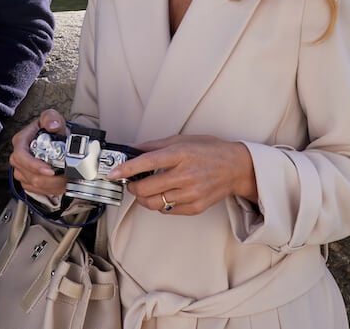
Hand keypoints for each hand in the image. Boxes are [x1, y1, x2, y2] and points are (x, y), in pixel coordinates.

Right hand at [8, 108, 67, 197]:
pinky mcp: (27, 181)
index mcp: (20, 141)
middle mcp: (18, 158)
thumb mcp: (51, 117)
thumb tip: (52, 125)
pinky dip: (50, 189)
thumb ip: (51, 118)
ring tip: (66, 180)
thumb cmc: (49, 128)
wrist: (53, 138)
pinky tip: (60, 183)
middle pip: (29, 175)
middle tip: (65, 176)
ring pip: (34, 185)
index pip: (21, 157)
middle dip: (49, 179)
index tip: (50, 170)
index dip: (34, 166)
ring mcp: (21, 171)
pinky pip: (37, 191)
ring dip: (52, 185)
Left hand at [109, 135, 257, 215]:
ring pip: (154, 203)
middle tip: (131, 182)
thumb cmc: (210, 151)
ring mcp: (191, 194)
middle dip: (132, 187)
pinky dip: (159, 204)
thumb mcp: (182, 140)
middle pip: (146, 188)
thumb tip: (133, 150)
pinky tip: (163, 194)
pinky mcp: (195, 208)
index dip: (127, 168)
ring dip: (143, 198)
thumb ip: (155, 146)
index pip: (147, 162)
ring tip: (144, 190)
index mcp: (181, 154)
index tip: (112, 172)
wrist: (236, 168)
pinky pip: (167, 210)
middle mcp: (185, 175)